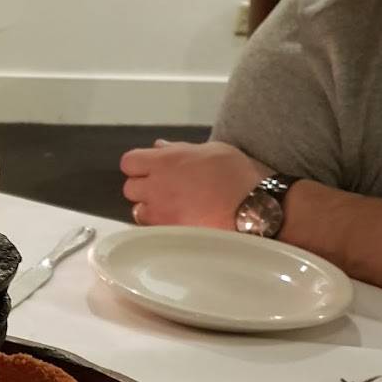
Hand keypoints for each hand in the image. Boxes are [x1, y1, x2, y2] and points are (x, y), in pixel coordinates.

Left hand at [120, 140, 266, 229]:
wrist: (253, 208)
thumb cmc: (236, 175)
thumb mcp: (210, 150)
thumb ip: (178, 150)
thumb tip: (158, 147)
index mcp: (165, 161)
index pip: (129, 162)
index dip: (139, 165)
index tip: (152, 168)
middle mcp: (157, 187)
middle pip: (130, 188)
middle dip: (143, 188)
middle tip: (164, 189)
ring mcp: (161, 212)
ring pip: (138, 211)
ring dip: (149, 209)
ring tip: (172, 207)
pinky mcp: (169, 233)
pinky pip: (152, 230)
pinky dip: (160, 226)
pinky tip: (178, 222)